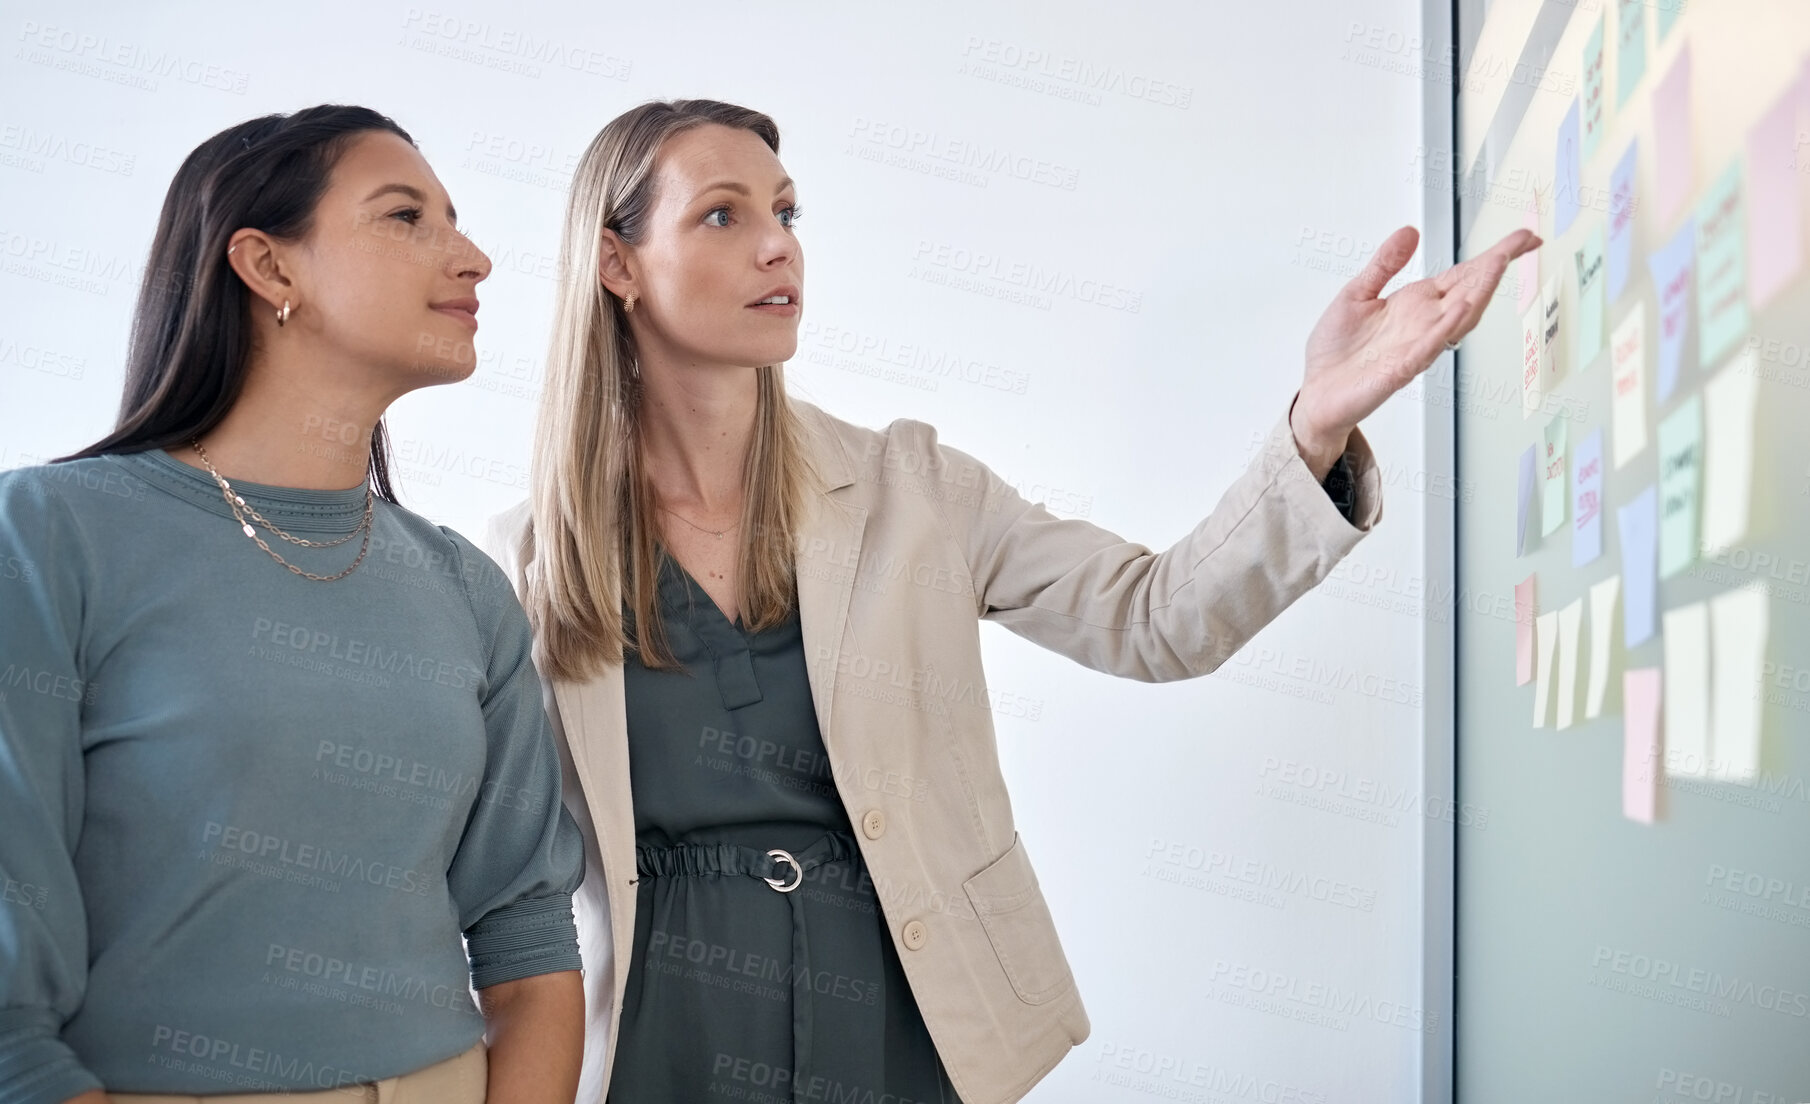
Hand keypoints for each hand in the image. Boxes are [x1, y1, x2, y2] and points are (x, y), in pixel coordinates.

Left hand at [1290, 225, 1540, 477]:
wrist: (1317, 393)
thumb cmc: (1337, 351)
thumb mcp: (1357, 294)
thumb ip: (1384, 264)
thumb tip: (1410, 231)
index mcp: (1415, 304)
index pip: (1461, 276)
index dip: (1491, 256)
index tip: (1521, 237)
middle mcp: (1422, 323)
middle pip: (1469, 291)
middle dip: (1496, 266)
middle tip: (1524, 241)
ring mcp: (1416, 346)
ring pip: (1458, 318)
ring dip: (1480, 291)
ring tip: (1499, 263)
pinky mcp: (1400, 368)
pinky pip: (1429, 346)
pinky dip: (1447, 326)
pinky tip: (1463, 308)